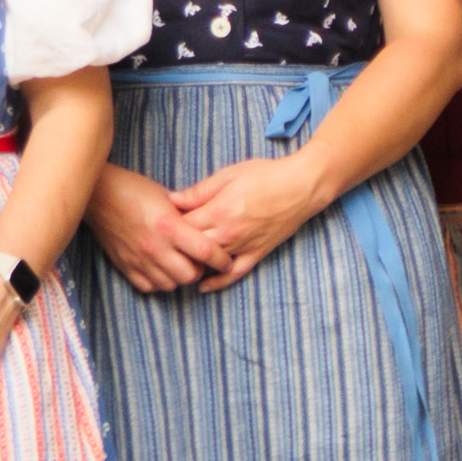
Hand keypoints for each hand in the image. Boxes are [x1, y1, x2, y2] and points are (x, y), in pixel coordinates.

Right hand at [86, 164, 230, 294]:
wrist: (99, 195)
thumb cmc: (137, 191)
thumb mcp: (169, 199)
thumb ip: (190, 217)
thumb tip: (212, 230)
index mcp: (170, 227)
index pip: (206, 252)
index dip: (221, 259)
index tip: (227, 260)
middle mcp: (155, 247)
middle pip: (190, 276)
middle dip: (200, 270)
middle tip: (200, 261)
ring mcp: (138, 259)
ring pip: (170, 285)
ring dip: (179, 277)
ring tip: (180, 264)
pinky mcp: (124, 266)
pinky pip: (148, 287)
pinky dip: (158, 281)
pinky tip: (161, 268)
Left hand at [166, 154, 329, 287]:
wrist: (302, 186)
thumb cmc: (266, 175)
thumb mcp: (228, 175)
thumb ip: (198, 191)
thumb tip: (170, 200)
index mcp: (218, 211)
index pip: (180, 227)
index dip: (166, 226)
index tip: (159, 221)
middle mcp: (229, 233)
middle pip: (190, 249)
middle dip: (175, 247)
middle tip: (164, 243)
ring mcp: (244, 246)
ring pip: (209, 263)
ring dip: (192, 264)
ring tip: (177, 261)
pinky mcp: (257, 253)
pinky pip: (235, 273)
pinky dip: (218, 282)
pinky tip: (204, 286)